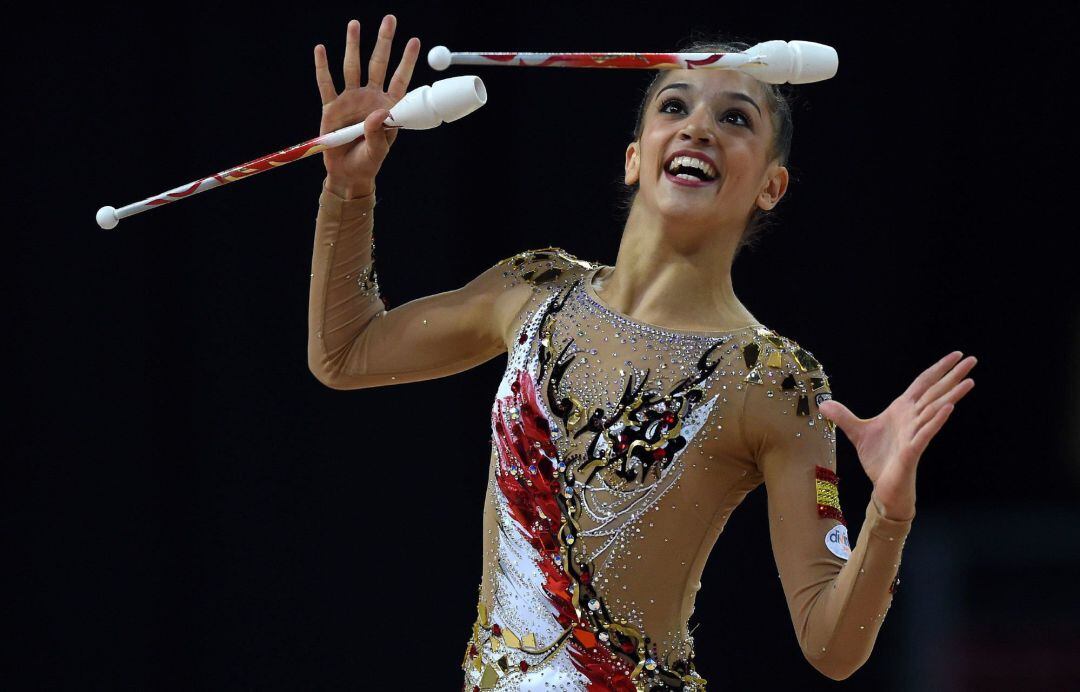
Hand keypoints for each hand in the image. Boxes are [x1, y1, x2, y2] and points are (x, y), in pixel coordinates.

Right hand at [314, 16, 419, 197]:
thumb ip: (379, 133)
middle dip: (383, 42)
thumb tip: (377, 113)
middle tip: (389, 19)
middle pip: (378, 64)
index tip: (414, 41)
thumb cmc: (368, 162)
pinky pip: (326, 84)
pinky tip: (321, 49)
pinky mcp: (331, 107)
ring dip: (353, 45)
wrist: (347, 173)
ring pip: (352, 67)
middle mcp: (370, 98)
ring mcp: (350, 100)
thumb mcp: (378, 151)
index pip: (400, 79)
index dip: (407, 60)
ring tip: (354, 24)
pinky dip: (322, 66)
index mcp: (387, 107)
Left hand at [817, 351, 976, 521]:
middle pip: (935, 392)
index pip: (924, 383)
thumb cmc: (878, 459)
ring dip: (951, 395)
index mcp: (903, 409)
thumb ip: (844, 416)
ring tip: (968, 380)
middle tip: (973, 359)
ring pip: (935, 410)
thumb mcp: (857, 432)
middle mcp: (913, 418)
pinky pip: (926, 432)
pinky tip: (948, 407)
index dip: (938, 368)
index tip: (956, 355)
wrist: (883, 485)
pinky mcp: (913, 449)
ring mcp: (915, 433)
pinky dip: (936, 419)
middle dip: (953, 375)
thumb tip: (824, 404)